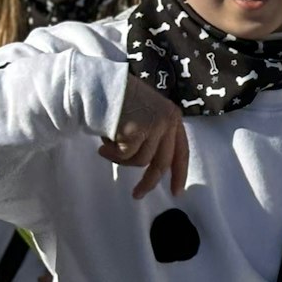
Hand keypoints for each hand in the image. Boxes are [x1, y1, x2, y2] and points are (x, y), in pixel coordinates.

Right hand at [98, 73, 189, 198]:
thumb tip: (153, 167)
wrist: (101, 85)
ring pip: (140, 161)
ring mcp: (154, 126)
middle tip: (137, 195)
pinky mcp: (138, 131)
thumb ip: (154, 136)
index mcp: (173, 117)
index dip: (179, 173)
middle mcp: (168, 121)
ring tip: (109, 147)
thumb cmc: (119, 101)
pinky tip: (105, 142)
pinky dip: (112, 154)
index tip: (177, 192)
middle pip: (162, 162)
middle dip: (149, 182)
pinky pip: (125, 156)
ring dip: (121, 159)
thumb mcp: (145, 116)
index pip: (181, 151)